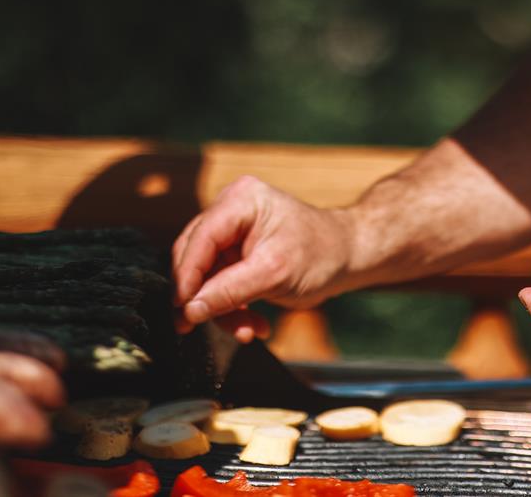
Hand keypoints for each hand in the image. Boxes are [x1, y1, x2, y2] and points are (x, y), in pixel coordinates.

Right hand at [173, 175, 354, 340]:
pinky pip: (219, 283)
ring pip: (205, 276)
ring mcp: (232, 231)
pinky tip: (253, 322)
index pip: (199, 240)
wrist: (348, 256)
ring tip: (248, 330)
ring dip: (222, 308)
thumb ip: (229, 291)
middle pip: (196, 258)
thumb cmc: (322, 254)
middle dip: (205, 297)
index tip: (182, 311)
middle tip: (201, 327)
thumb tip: (190, 310)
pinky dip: (232, 306)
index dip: (187, 278)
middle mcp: (231, 209)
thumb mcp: (275, 274)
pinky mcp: (236, 252)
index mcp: (240, 201)